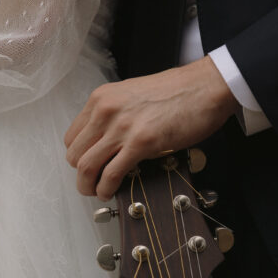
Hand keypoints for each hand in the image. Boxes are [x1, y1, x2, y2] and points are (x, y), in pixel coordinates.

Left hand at [63, 56, 237, 200]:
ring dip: (88, 186)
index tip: (88, 165)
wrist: (206, 86)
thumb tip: (104, 142)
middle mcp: (106, 111)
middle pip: (74, 154)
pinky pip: (110, 174)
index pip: (72, 137)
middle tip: (91, 184)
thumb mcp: (131, 95)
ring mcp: (122, 127)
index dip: (78, 156)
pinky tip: (110, 192)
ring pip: (86, 167)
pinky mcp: (141, 143)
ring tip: (98, 192)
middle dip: (81, 175)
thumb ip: (113, 116)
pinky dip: (106, 188)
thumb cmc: (176, 91)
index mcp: (101, 98)